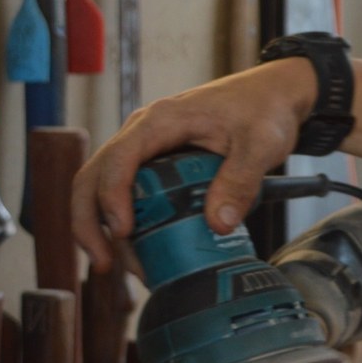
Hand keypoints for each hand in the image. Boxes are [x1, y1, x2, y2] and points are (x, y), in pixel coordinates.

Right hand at [70, 61, 315, 270]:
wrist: (273, 95)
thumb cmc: (264, 110)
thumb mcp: (261, 144)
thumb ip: (241, 180)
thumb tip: (218, 225)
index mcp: (160, 121)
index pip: (118, 158)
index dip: (112, 197)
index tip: (124, 233)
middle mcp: (142, 133)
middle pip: (93, 176)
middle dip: (88, 222)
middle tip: (107, 263)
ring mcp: (145, 149)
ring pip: (102, 188)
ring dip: (101, 228)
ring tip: (120, 267)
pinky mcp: (155, 164)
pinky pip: (127, 193)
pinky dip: (124, 223)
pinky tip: (140, 252)